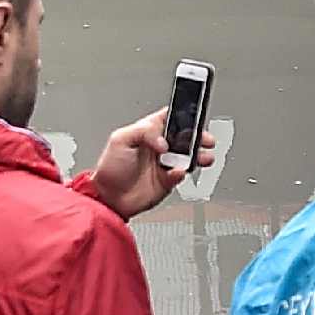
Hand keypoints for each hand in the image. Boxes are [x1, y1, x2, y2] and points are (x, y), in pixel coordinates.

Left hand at [82, 113, 222, 220]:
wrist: (109, 198)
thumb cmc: (109, 168)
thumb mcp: (121, 139)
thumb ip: (143, 132)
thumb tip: (163, 141)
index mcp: (148, 132)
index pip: (169, 118)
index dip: (182, 116)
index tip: (193, 117)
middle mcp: (159, 147)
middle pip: (185, 136)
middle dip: (198, 136)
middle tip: (205, 138)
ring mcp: (164, 164)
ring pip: (188, 156)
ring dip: (198, 155)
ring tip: (203, 156)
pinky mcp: (167, 181)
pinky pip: (180, 174)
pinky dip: (182, 173)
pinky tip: (177, 172)